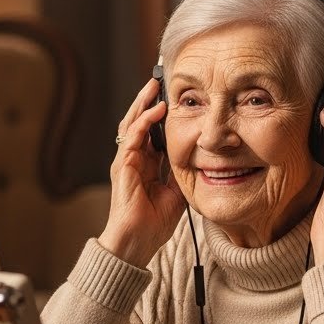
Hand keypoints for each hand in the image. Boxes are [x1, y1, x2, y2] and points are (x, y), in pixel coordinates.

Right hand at [98, 78, 185, 266]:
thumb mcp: (177, 192)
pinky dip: (144, 121)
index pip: (151, 131)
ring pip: (132, 123)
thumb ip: (183, 173)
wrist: (137, 242)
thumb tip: (201, 158)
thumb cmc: (154, 223)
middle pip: (139, 121)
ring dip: (143, 103)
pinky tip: (156, 109)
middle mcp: (133, 159)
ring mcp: (126, 161)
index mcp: (146, 165)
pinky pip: (132, 137)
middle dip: (148, 100)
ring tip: (154, 85)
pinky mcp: (122, 166)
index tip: (174, 98)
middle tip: (159, 80)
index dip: (159, 114)